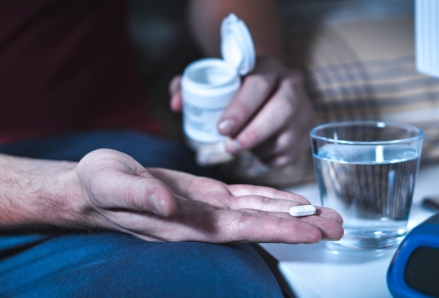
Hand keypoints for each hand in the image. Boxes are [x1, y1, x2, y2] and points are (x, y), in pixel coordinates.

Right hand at [75, 149, 342, 242]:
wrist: (93, 186)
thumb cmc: (99, 185)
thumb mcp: (110, 182)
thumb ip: (140, 194)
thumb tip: (169, 203)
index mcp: (187, 222)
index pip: (242, 228)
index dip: (279, 229)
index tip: (312, 232)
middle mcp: (205, 220)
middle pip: (262, 224)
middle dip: (301, 226)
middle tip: (339, 226)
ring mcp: (209, 208)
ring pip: (261, 211)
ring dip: (295, 213)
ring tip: (328, 216)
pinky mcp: (207, 194)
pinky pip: (247, 198)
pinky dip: (273, 198)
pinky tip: (294, 201)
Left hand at [170, 56, 314, 166]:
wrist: (265, 86)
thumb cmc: (234, 86)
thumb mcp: (212, 80)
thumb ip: (188, 87)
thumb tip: (177, 104)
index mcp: (267, 66)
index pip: (259, 84)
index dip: (241, 108)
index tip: (221, 128)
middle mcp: (292, 82)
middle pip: (282, 109)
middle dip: (254, 132)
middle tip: (230, 147)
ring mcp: (304, 106)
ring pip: (289, 133)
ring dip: (261, 148)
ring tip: (240, 149)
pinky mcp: (308, 128)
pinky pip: (292, 151)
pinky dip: (271, 158)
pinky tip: (257, 153)